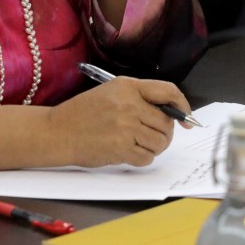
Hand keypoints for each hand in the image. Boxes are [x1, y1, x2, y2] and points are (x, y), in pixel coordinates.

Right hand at [46, 76, 192, 166]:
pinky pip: (147, 157)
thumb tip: (171, 112)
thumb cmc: (84, 112)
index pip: (168, 92)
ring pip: (160, 141)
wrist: (59, 131)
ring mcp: (125, 127)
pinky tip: (130, 151)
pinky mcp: (120, 148)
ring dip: (155, 146)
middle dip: (165, 132)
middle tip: (153, 134)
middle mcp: (130, 104)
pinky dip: (143, 157)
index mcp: (128, 86)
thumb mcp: (112, 92)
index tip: (186, 118)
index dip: (182, 106)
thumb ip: (140, 98)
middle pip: (167, 122)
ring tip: (140, 143)